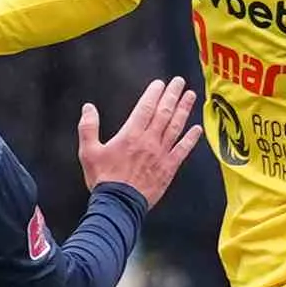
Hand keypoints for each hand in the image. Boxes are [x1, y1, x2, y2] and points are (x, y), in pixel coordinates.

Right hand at [78, 78, 202, 205]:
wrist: (119, 204)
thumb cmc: (103, 179)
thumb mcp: (88, 152)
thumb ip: (88, 127)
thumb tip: (88, 107)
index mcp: (130, 135)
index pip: (146, 107)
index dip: (154, 93)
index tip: (160, 83)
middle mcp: (149, 141)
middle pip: (164, 112)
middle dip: (173, 95)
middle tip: (180, 82)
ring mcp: (161, 154)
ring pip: (175, 127)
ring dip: (184, 110)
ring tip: (191, 96)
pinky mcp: (168, 168)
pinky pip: (183, 150)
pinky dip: (191, 139)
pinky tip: (197, 129)